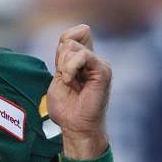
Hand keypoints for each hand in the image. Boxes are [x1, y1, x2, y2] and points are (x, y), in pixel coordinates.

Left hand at [47, 24, 111, 159]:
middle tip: (65, 79)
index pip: (71, 35)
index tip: (60, 68)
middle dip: (59, 59)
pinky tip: (70, 80)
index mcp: (82, 60)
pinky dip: (71, 67)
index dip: (61, 46)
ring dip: (64, 65)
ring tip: (68, 82)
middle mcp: (93, 59)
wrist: (75, 126)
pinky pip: (84, 56)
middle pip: (68, 40)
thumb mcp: (58, 76)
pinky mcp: (103, 71)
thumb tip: (72, 38)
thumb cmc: (66, 108)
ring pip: (73, 46)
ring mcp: (99, 64)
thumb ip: (63, 56)